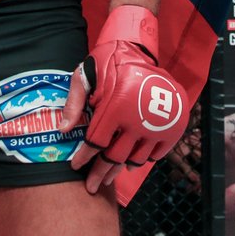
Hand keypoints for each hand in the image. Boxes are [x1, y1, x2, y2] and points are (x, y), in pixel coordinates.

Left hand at [58, 6, 188, 193]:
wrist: (139, 49)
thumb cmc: (107, 62)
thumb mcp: (84, 75)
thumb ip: (74, 103)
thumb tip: (63, 130)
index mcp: (116, 106)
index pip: (96, 142)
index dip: (84, 158)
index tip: (76, 167)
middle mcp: (138, 119)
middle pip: (115, 157)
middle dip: (100, 174)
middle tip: (91, 186)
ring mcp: (158, 125)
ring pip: (136, 159)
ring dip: (120, 169)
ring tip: (108, 175)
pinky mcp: (172, 127)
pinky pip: (155, 154)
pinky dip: (142, 160)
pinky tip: (130, 162)